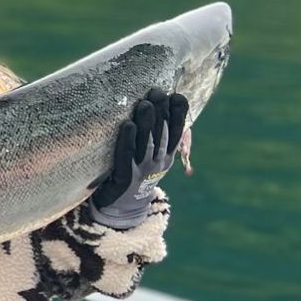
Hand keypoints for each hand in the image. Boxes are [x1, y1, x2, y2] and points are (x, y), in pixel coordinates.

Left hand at [89, 89, 187, 228]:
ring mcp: (141, 170)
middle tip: (157, 92)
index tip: (176, 96)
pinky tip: (127, 125)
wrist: (122, 208)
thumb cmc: (134, 174)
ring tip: (145, 103)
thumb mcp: (150, 157)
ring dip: (146, 122)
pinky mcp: (123, 177)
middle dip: (160, 111)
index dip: (177, 113)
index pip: (176, 131)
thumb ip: (156, 136)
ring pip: (146, 143)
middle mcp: (157, 162)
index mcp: (167, 155)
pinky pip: (125, 155)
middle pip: (162, 133)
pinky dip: (127, 140)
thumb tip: (158, 105)